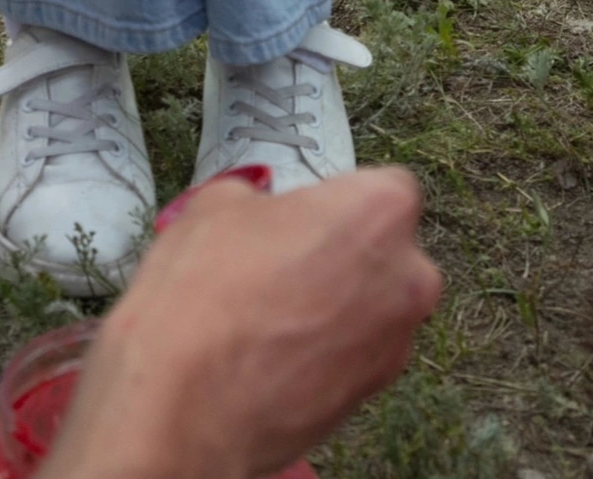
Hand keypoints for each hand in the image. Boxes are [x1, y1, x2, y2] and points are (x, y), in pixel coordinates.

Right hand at [42, 169, 442, 478]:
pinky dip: (323, 350)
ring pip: (371, 304)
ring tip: (266, 314)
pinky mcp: (372, 394)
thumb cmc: (203, 294)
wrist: (184, 404)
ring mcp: (395, 342)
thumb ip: (261, 201)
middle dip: (341, 252)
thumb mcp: (216, 205)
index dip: (334, 199)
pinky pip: (354, 353)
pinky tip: (269, 353)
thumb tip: (264, 213)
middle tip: (278, 261)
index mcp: (380, 211)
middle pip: (384, 250)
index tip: (298, 214)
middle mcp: (408, 277)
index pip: (382, 187)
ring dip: (333, 303)